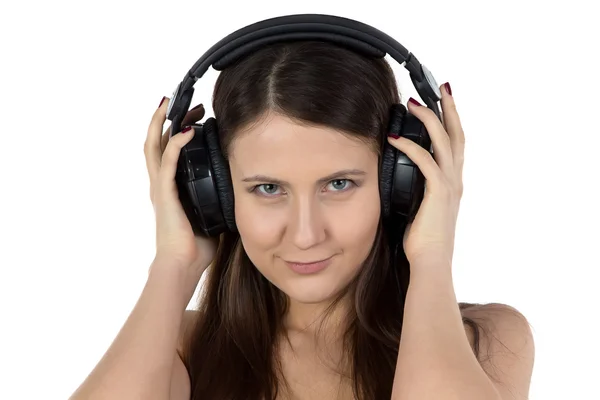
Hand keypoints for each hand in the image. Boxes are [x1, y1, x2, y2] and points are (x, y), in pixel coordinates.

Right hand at [144, 97, 218, 272]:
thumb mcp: (211, 214)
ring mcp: (160, 187)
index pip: (165, 152)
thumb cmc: (197, 246)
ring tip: (174, 104)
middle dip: (166, 120)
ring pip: (154, 146)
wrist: (182, 264)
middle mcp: (160, 184)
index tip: (189, 117)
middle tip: (182, 103)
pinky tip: (188, 131)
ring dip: (164, 123)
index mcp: (169, 189)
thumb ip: (218, 198)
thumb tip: (239, 188)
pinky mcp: (164, 193)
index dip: (172, 131)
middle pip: (154, 142)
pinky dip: (176, 144)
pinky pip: (168, 162)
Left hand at [387, 84, 463, 266]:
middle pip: (457, 134)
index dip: (452, 120)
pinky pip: (426, 162)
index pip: (455, 143)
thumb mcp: (420, 206)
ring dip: (429, 119)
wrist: (431, 262)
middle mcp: (455, 179)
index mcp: (452, 182)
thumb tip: (399, 174)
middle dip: (450, 108)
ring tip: (414, 104)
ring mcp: (449, 185)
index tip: (444, 101)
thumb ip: (417, 188)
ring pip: (444, 141)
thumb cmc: (423, 239)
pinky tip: (395, 138)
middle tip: (442, 87)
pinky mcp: (438, 193)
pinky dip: (410, 147)